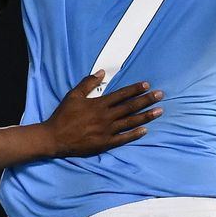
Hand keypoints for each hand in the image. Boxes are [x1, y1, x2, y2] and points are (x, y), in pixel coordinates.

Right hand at [43, 72, 162, 156]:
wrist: (54, 138)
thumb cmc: (63, 116)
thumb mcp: (73, 95)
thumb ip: (88, 83)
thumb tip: (102, 72)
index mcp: (99, 104)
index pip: (122, 94)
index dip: (135, 89)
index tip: (147, 85)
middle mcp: (106, 117)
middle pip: (130, 106)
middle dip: (147, 100)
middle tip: (161, 95)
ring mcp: (107, 131)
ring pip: (131, 122)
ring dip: (146, 115)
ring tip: (159, 111)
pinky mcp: (105, 143)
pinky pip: (123, 138)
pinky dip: (135, 134)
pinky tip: (145, 130)